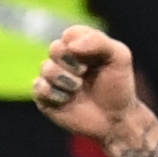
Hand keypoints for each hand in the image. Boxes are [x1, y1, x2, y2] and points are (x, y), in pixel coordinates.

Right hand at [33, 26, 139, 142]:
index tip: (96, 59)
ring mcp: (54, 79)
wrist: (116, 120)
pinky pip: (38, 87)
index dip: (80, 46)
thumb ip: (97, 40)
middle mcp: (64, 60)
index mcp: (80, 46)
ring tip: (78, 89)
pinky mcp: (46, 97)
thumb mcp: (119, 57)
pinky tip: (67, 100)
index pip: (70, 35)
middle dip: (71, 62)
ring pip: (46, 68)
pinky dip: (53, 93)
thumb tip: (70, 45)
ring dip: (65, 79)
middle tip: (84, 73)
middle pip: (55, 49)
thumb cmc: (118, 88)